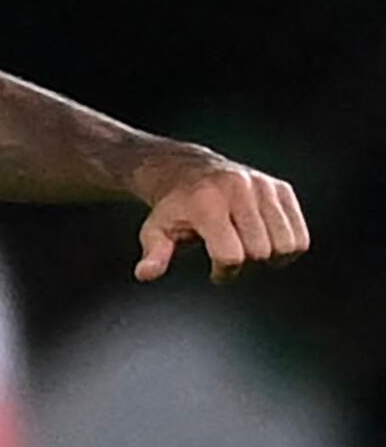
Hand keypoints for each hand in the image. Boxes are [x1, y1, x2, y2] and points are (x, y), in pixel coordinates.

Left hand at [133, 152, 308, 282]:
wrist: (188, 172)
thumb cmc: (173, 208)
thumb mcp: (156, 231)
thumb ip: (154, 254)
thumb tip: (145, 274)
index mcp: (207, 202)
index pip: (231, 255)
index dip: (224, 272)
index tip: (214, 270)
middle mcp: (238, 189)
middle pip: (260, 252)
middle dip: (246, 264)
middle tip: (229, 255)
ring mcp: (263, 186)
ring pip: (286, 245)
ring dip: (270, 258)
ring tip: (247, 248)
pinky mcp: (281, 188)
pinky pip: (301, 235)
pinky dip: (287, 248)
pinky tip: (265, 242)